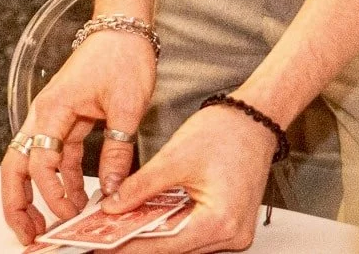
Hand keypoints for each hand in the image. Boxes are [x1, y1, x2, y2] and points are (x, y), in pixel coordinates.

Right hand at [0, 29, 155, 242]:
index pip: (41, 162)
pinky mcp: (64, 120)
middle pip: (14, 165)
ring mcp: (51, 118)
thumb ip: (116, 152)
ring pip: (29, 163)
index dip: (53, 193)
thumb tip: (112, 190)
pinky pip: (53, 157)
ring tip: (44, 225)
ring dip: (33, 195)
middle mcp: (44, 114)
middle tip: (28, 234)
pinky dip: (58, 181)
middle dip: (16, 202)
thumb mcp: (127, 107)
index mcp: (53, 109)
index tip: (73, 213)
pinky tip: (74, 199)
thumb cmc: (121, 57)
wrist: (123, 28)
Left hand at [93, 102, 280, 252]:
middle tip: (105, 234)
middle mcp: (232, 234)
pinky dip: (171, 226)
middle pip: (175, 247)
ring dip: (154, 234)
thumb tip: (114, 206)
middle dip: (138, 239)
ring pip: (184, 242)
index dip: (130, 245)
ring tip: (120, 226)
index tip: (103, 243)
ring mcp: (233, 232)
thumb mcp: (174, 158)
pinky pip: (195, 232)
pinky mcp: (230, 224)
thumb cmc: (227, 133)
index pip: (165, 244)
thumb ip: (141, 186)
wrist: (254, 119)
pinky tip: (148, 219)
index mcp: (220, 221)